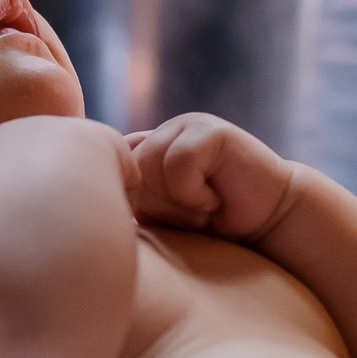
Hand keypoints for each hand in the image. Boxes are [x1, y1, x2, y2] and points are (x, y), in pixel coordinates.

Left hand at [122, 113, 299, 242]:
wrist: (269, 227)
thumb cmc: (212, 231)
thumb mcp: (159, 220)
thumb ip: (128, 204)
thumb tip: (87, 205)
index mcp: (142, 152)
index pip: (108, 166)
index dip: (130, 202)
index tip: (162, 222)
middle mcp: (160, 134)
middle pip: (127, 169)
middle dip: (156, 206)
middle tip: (191, 218)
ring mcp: (184, 126)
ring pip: (148, 165)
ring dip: (176, 202)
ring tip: (203, 210)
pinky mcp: (209, 130)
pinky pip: (177, 162)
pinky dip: (194, 194)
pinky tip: (216, 200)